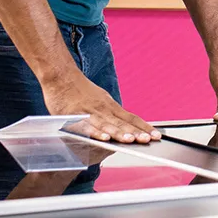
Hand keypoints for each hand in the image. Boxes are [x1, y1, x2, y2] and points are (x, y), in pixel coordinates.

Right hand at [42, 71, 159, 143]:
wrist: (61, 76)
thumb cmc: (80, 90)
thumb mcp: (101, 100)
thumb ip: (112, 114)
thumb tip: (125, 124)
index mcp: (110, 106)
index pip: (131, 118)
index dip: (144, 127)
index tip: (156, 135)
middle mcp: (103, 109)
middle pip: (122, 122)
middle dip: (135, 132)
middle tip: (148, 140)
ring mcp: (90, 112)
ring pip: (107, 124)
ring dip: (119, 133)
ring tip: (130, 140)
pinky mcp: (74, 115)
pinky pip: (86, 126)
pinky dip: (96, 133)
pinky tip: (104, 139)